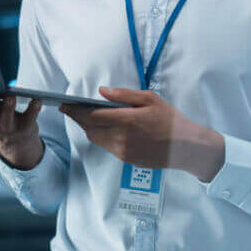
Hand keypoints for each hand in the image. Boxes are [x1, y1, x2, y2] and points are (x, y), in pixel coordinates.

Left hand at [60, 87, 224, 180]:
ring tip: (85, 117)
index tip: (64, 104)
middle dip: (78, 118)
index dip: (75, 110)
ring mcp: (123, 151)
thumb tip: (101, 91)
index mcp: (127, 120)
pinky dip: (100, 136)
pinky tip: (103, 128)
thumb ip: (124, 95)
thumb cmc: (170, 119)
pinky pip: (106, 146)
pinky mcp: (126, 159)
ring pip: (95, 139)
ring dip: (87, 128)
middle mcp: (121, 138)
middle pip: (89, 128)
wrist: (186, 147)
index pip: (91, 116)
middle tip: (71, 109)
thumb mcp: (150, 99)